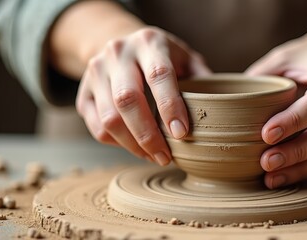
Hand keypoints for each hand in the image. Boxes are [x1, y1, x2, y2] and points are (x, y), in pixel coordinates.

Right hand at [76, 27, 210, 165]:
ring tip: (155, 156)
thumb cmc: (162, 58)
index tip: (182, 133)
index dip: (170, 106)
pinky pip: (97, 127)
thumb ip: (203, 80)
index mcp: (149, 42)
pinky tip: (138, 148)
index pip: (158, 75)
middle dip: (149, 135)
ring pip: (109, 118)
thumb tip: (224, 111)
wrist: (120, 46)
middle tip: (166, 157)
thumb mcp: (185, 58)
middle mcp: (117, 53)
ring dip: (133, 145)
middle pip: (127, 99)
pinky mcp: (83, 93)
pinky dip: (118, 144)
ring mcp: (95, 72)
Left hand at [246, 35, 306, 188]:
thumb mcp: (285, 57)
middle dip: (294, 152)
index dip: (293, 121)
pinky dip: (301, 171)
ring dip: (297, 168)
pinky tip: (279, 178)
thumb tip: (230, 100)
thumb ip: (262, 76)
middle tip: (265, 161)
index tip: (266, 133)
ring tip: (269, 177)